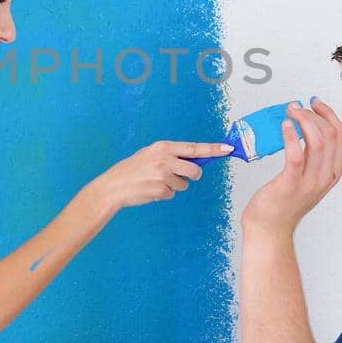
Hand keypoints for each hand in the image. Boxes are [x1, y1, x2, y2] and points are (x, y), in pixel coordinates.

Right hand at [93, 140, 232, 209]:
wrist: (114, 186)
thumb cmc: (132, 170)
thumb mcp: (150, 155)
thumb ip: (171, 156)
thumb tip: (193, 162)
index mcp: (163, 147)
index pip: (194, 148)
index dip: (213, 149)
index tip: (228, 148)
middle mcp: (165, 159)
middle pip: (194, 171)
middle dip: (192, 176)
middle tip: (178, 177)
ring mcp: (163, 175)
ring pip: (183, 185)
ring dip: (173, 187)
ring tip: (155, 182)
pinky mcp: (160, 190)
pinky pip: (172, 194)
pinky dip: (163, 194)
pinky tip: (150, 190)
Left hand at [240, 98, 341, 236]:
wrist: (270, 229)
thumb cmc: (283, 202)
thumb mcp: (307, 179)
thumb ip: (313, 158)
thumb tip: (310, 129)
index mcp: (332, 173)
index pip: (341, 136)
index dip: (329, 115)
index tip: (315, 103)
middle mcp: (325, 177)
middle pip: (331, 135)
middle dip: (315, 114)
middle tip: (297, 106)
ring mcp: (310, 182)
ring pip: (318, 141)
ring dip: (304, 120)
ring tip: (290, 112)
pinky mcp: (290, 185)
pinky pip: (296, 155)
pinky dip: (291, 136)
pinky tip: (285, 126)